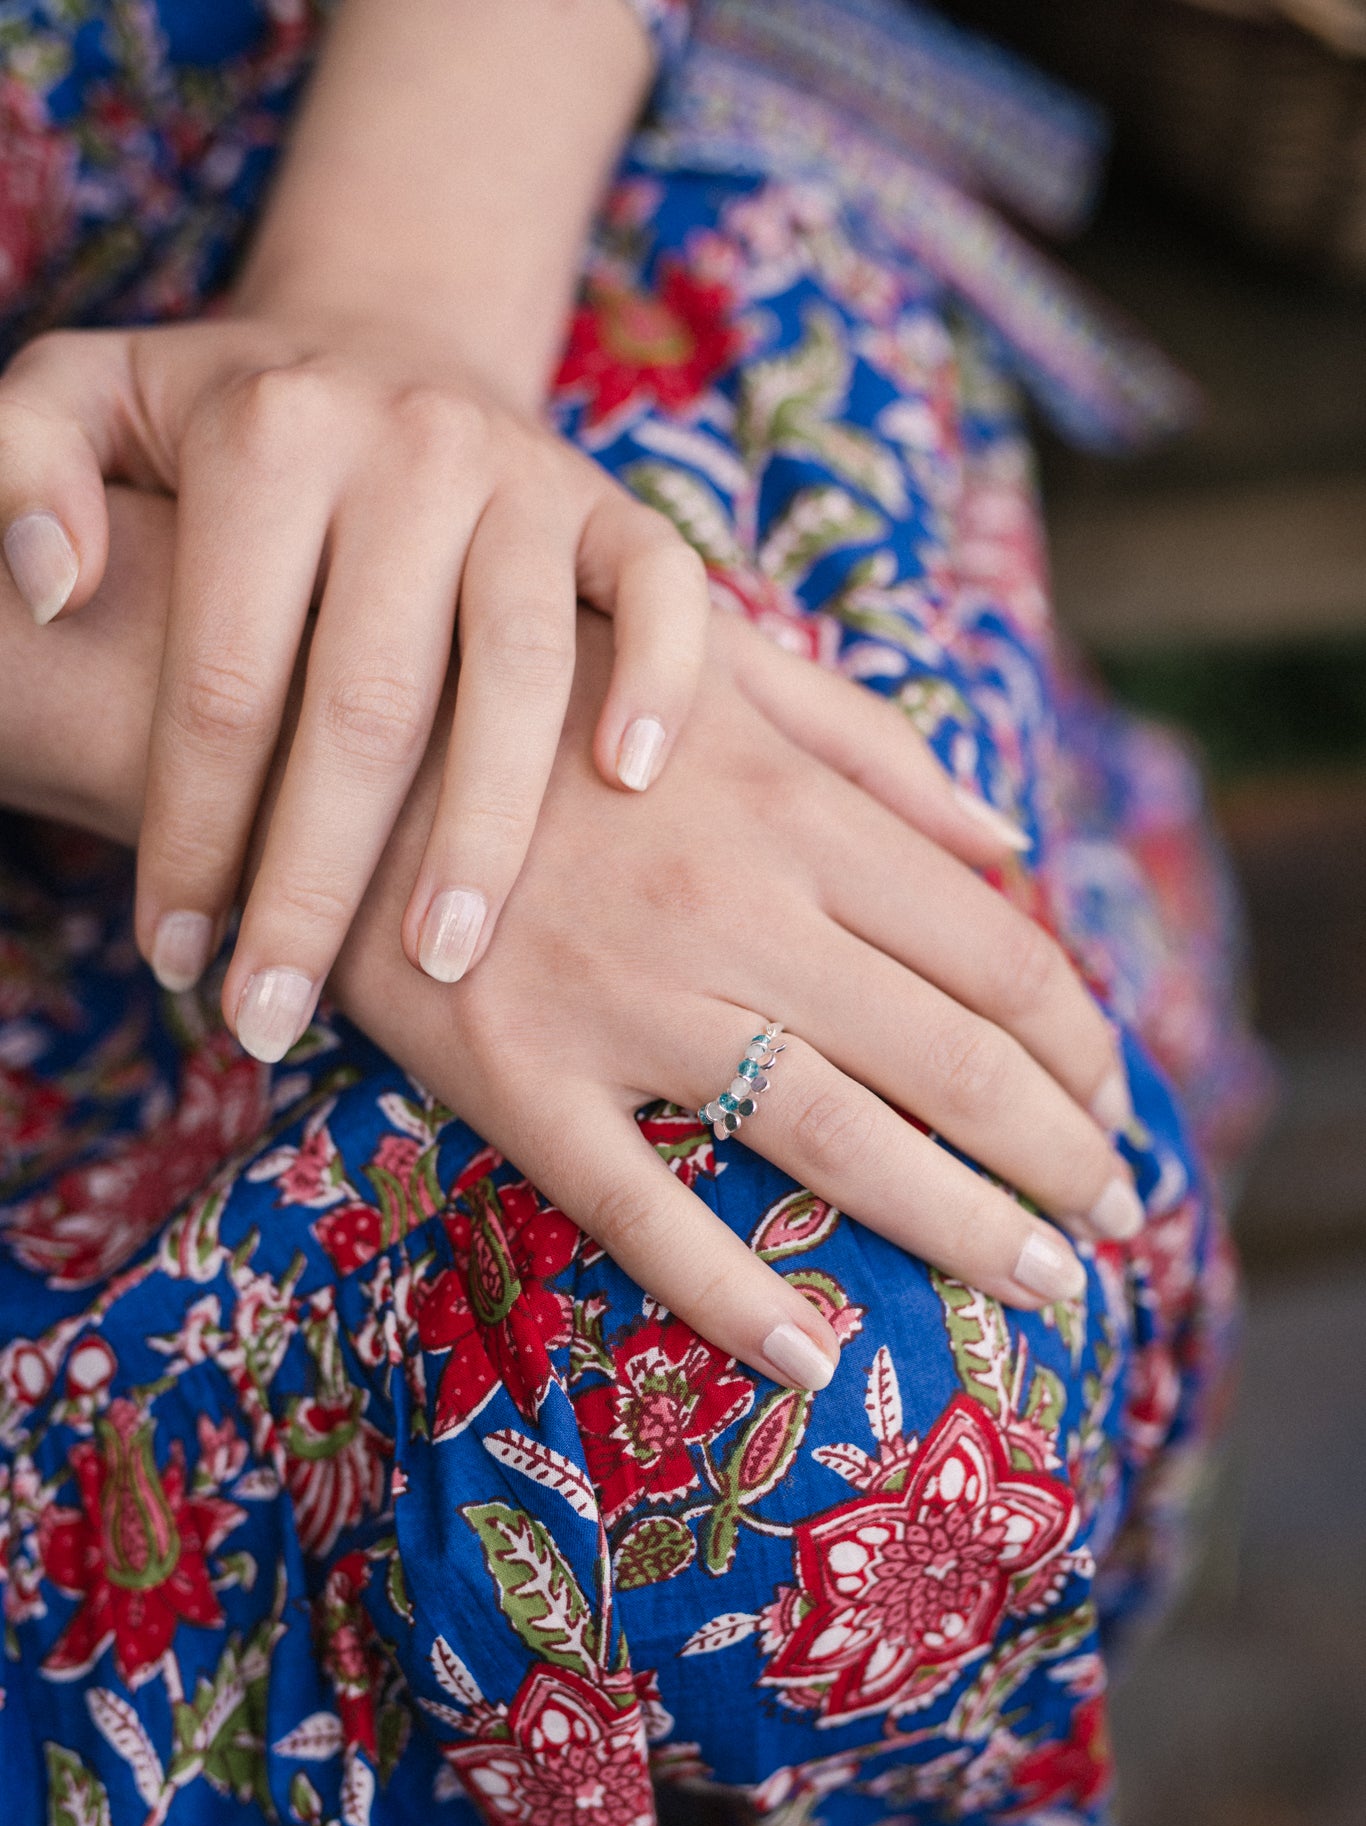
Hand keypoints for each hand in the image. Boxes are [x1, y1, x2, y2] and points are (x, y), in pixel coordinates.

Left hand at [0, 314, 709, 1047]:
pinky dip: (660, 682)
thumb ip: (23, 467)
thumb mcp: (85, 396)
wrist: (388, 341)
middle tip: (278, 1014)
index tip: (174, 957)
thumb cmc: (224, 417)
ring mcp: (526, 477)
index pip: (225, 680)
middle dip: (318, 882)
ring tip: (442, 959)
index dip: (193, 832)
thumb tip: (49, 586)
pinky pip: (662, 593)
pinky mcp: (613, 505)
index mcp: (270, 436)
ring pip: (519, 673)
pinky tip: (626, 781)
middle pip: (368, 707)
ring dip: (484, 831)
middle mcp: (408, 448)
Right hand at [335, 607, 1140, 1393]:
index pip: (995, 956)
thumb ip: (869, 748)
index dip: (1081, 1046)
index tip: (1117, 1104)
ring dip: (966, 1227)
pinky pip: (642, 1212)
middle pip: (951, 1061)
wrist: (326, 735)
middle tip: (1113, 1222)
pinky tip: (815, 1361)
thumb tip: (1012, 841)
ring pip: (838, 1142)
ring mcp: (626, 1006)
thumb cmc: (540, 701)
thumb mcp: (714, 671)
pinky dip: (734, 1296)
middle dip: (1060, 1153)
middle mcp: (735, 912)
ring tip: (1044, 1283)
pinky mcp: (519, 1083)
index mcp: (792, 813)